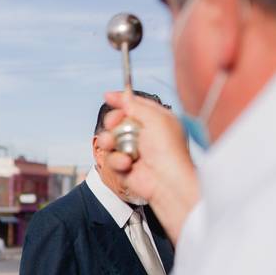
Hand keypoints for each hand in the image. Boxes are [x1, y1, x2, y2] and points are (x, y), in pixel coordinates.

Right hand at [98, 90, 199, 243]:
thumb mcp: (155, 118)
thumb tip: (120, 94)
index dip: (120, 100)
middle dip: (112, 121)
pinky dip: (117, 160)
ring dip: (110, 141)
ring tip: (117, 145)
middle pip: (116, 120)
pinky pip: (109, 158)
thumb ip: (135, 104)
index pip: (133, 105)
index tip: (107, 96)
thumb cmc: (168, 149)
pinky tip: (128, 164)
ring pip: (108, 139)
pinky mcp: (123, 166)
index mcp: (155, 120)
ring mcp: (132, 150)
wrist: (166, 180)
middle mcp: (143, 135)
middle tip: (115, 124)